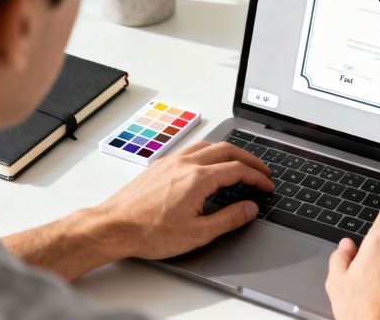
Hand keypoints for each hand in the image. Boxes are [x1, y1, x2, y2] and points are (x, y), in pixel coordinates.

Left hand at [94, 140, 273, 259]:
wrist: (113, 227)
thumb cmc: (149, 232)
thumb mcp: (198, 233)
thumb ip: (229, 219)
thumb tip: (250, 208)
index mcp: (198, 179)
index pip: (238, 170)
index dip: (257, 177)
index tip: (267, 185)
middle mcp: (185, 164)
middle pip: (227, 150)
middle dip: (249, 159)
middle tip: (261, 170)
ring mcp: (171, 162)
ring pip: (208, 145)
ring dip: (229, 151)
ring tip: (239, 163)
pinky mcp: (160, 166)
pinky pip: (191, 149)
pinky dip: (209, 152)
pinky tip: (208, 163)